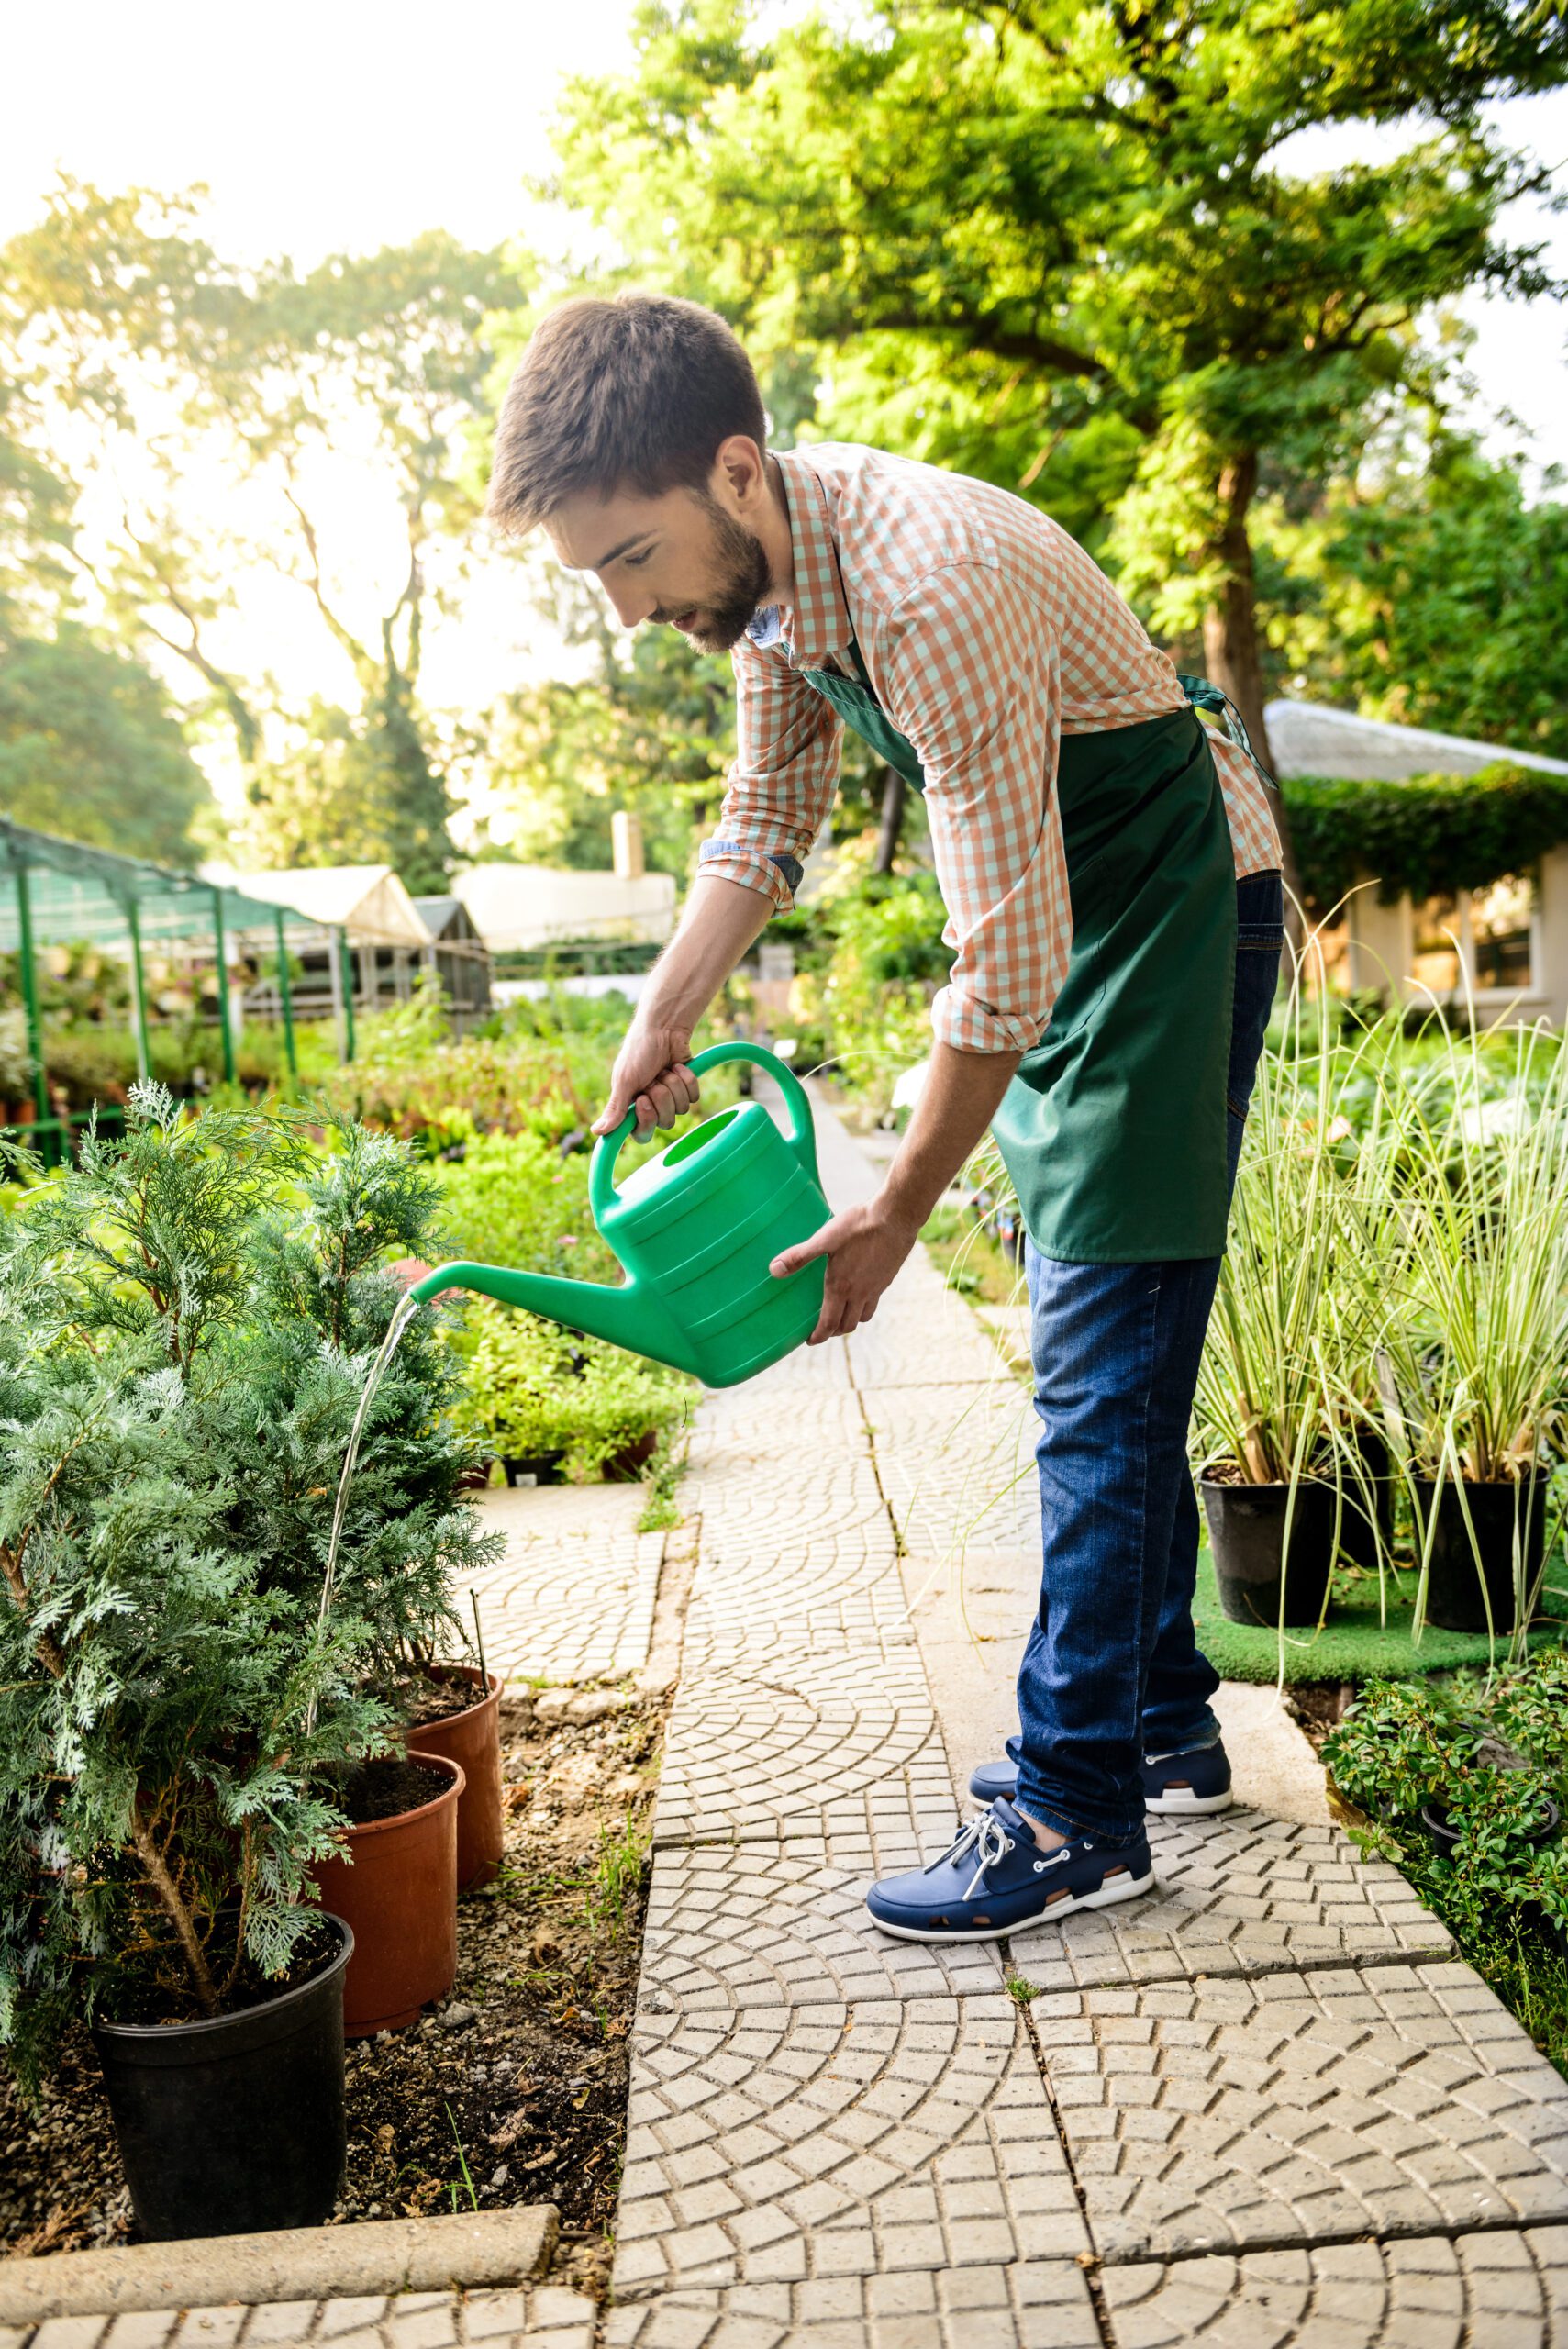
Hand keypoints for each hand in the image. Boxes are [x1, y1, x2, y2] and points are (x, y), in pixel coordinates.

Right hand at [592, 1024, 700, 1142]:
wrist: (664, 1028)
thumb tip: (596, 1131)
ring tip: (664, 1069)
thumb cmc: (639, 1051)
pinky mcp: (687, 1088)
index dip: (646, 1121)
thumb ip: (614, 1108)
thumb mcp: (624, 1081)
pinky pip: (693, 1096)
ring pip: (681, 1110)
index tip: (643, 1101)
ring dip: (673, 1085)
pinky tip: (677, 1065)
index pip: (642, 1134)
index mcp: (632, 1107)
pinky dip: (686, 1078)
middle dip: (661, 1097)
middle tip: (653, 1080)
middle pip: (665, 1122)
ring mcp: (671, 1097)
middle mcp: (652, 1106)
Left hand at [769, 1196, 919, 1342]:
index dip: (818, 1336)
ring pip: (863, 1316)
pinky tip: (860, 1292)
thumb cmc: (858, 1226)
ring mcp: (876, 1287)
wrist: (895, 1218)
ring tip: (840, 1315)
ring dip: (850, 1321)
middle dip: (833, 1332)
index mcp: (841, 1287)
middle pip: (847, 1325)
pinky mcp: (886, 1279)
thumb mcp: (824, 1239)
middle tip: (823, 1329)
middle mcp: (860, 1293)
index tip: (810, 1340)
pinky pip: (875, 1302)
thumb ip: (799, 1256)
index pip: (829, 1324)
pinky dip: (864, 1306)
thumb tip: (774, 1270)